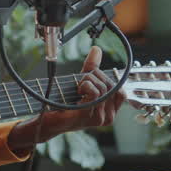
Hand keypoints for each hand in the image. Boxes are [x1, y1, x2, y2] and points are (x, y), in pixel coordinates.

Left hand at [7, 46, 123, 153]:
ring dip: (88, 81)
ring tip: (78, 87)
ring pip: (102, 88)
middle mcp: (108, 118)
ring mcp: (98, 119)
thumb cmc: (67, 104)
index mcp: (111, 112)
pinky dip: (86, 86)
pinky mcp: (87, 116)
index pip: (121, 91)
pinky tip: (78, 91)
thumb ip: (92, 68)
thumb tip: (97, 50)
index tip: (93, 78)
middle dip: (96, 77)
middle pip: (111, 87)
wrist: (49, 120)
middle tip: (82, 80)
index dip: (107, 79)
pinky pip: (95, 93)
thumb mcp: (84, 84)